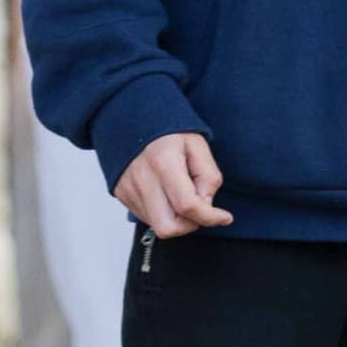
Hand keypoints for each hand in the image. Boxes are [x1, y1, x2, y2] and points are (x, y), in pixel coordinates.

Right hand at [115, 131, 231, 239]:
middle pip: (169, 228)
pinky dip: (163, 214)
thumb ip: (208, 176)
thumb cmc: (167, 130)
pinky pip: (147, 218)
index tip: (224, 217)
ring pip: (158, 227)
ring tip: (182, 196)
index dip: (210, 217)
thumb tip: (207, 205)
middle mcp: (142, 180)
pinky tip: (167, 195)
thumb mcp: (198, 145)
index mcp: (163, 162)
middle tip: (200, 208)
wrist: (131, 117)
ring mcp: (129, 190)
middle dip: (190, 225)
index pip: (187, 206)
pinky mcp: (122, 195)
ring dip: (177, 220)